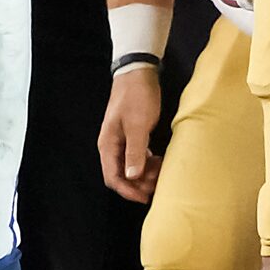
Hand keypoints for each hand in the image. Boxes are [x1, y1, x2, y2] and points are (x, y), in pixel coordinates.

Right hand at [97, 66, 162, 202]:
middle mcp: (112, 146)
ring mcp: (121, 141)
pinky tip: (159, 161)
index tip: (145, 198)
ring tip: (161, 170)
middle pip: (121, 175)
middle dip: (139, 183)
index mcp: (108, 145)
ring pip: (131, 167)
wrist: (138, 72)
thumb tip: (131, 177)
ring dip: (145, 173)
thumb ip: (135, 152)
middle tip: (158, 182)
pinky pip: (138, 157)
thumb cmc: (136, 97)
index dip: (128, 191)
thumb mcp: (138, 125)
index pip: (112, 177)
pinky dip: (148, 163)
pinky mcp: (132, 135)